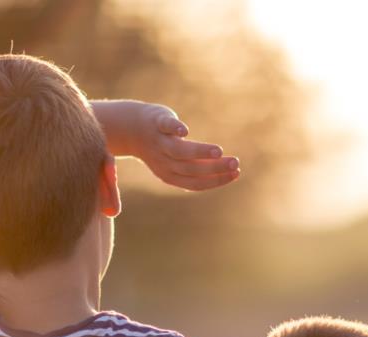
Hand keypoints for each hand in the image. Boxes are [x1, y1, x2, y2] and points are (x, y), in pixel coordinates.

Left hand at [97, 100, 239, 191]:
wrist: (131, 128)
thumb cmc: (162, 146)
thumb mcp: (178, 161)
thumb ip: (197, 166)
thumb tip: (227, 170)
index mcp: (171, 175)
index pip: (196, 182)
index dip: (216, 180)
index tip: (236, 173)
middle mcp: (164, 161)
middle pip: (191, 168)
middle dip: (215, 168)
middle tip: (235, 163)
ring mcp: (160, 142)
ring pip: (179, 151)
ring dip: (199, 152)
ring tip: (219, 152)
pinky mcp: (157, 122)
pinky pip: (164, 127)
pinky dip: (173, 129)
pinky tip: (185, 131)